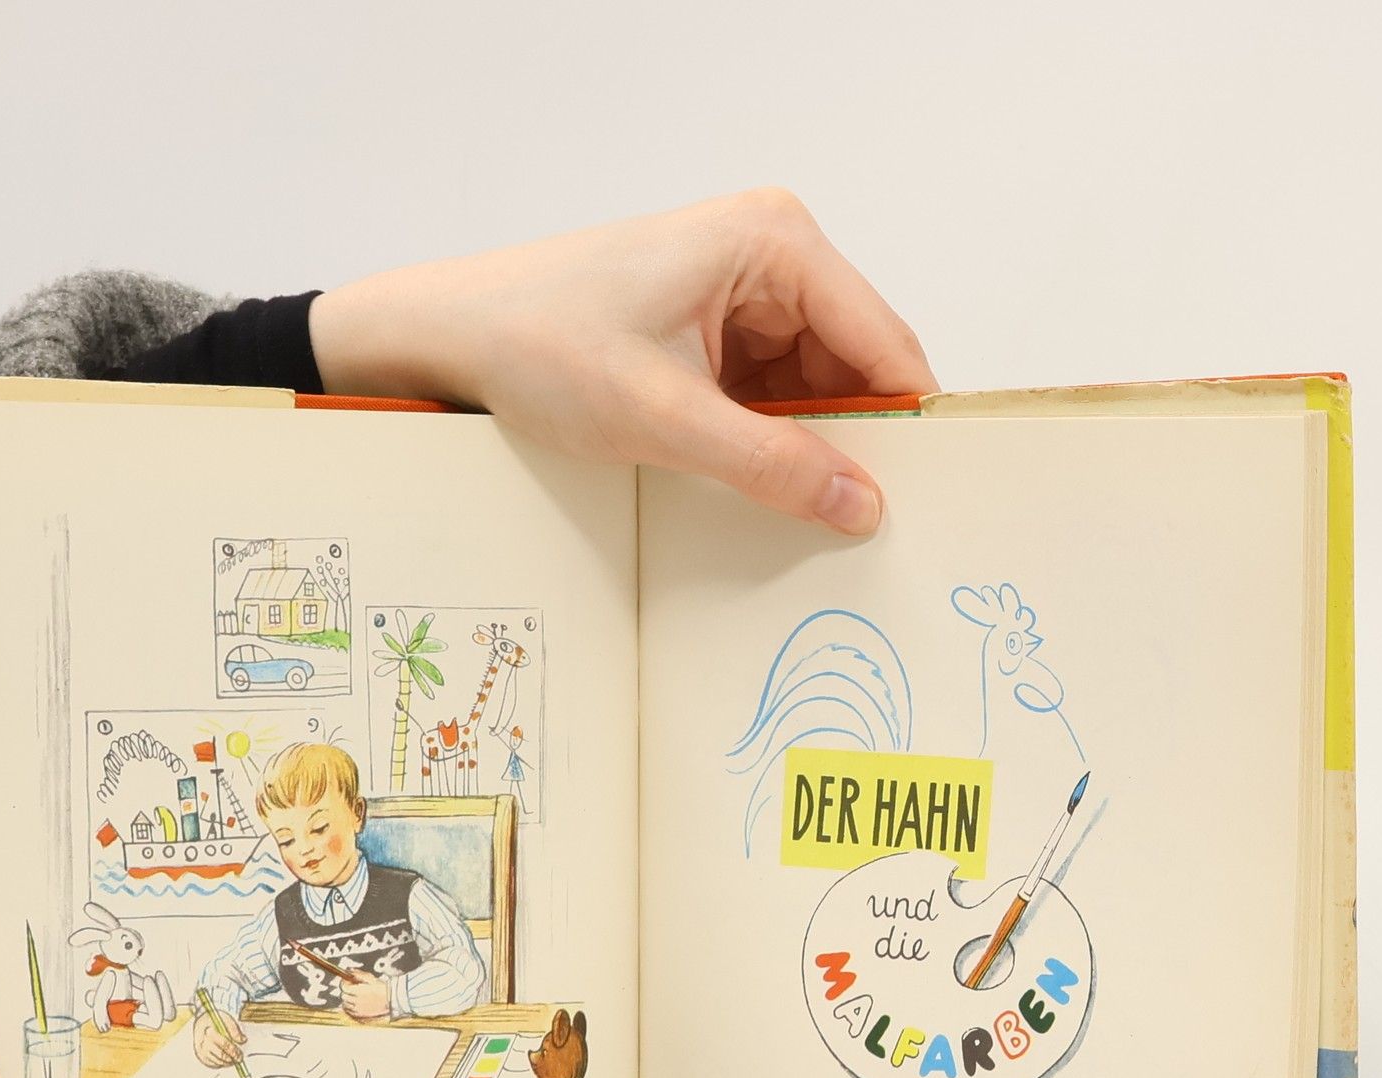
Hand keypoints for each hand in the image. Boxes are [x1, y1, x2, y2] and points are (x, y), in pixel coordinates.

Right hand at [192, 1005, 245, 1066]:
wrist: (202, 1021)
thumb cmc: (214, 1020)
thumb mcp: (226, 1019)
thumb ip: (234, 1030)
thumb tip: (242, 1040)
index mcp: (208, 1030)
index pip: (223, 1043)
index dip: (233, 1049)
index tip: (240, 1052)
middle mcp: (203, 1041)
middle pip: (220, 1053)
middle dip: (231, 1057)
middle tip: (239, 1058)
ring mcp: (200, 1049)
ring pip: (215, 1060)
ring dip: (226, 1062)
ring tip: (234, 1060)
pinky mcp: (200, 1055)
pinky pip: (210, 1063)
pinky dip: (219, 1064)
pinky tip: (225, 1061)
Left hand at [309, 188, 934, 535]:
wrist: (453, 337)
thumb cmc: (540, 344)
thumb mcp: (663, 417)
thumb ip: (769, 465)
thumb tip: (861, 505)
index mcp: (776, 243)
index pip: (883, 343)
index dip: (908, 426)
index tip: (928, 502)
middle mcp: (772, 255)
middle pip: (856, 368)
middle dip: (858, 444)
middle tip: (867, 531)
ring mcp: (744, 293)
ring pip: (816, 391)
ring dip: (811, 452)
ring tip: (810, 519)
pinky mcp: (714, 332)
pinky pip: (772, 398)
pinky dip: (773, 446)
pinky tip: (765, 493)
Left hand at [339, 971, 390, 1022]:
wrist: (392, 1000)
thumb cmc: (383, 989)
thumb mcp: (370, 978)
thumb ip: (358, 974)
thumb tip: (350, 971)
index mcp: (358, 991)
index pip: (343, 987)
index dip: (344, 982)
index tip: (347, 980)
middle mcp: (356, 1001)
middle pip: (343, 996)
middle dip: (345, 991)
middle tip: (351, 987)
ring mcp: (358, 1009)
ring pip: (345, 1004)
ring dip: (347, 999)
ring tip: (353, 996)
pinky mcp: (361, 1015)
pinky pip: (350, 1012)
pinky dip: (349, 1008)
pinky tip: (354, 1004)